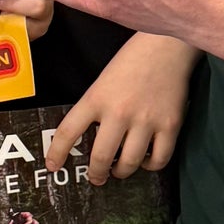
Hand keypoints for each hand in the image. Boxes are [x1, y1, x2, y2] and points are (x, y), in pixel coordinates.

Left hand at [43, 32, 198, 183]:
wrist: (166, 46)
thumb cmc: (132, 61)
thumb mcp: (102, 81)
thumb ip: (95, 107)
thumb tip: (89, 138)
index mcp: (96, 98)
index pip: (68, 132)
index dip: (58, 153)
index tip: (53, 166)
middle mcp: (119, 112)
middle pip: (101, 157)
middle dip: (96, 174)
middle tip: (96, 177)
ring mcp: (145, 120)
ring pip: (128, 163)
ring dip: (121, 172)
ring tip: (119, 169)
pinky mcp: (170, 125)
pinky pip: (158, 159)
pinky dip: (149, 165)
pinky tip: (145, 159)